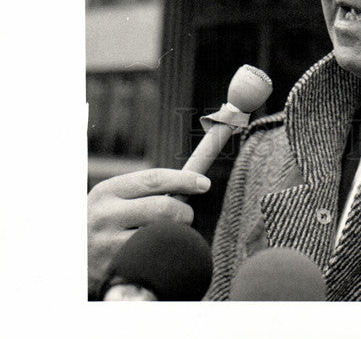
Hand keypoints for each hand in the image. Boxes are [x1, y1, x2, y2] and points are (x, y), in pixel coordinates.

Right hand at [87, 168, 210, 296]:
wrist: (68, 260)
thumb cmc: (99, 225)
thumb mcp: (111, 201)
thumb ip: (141, 192)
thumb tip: (188, 184)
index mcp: (106, 191)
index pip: (154, 179)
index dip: (184, 179)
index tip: (204, 183)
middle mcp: (104, 215)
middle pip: (163, 208)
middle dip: (184, 212)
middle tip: (186, 217)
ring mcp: (107, 245)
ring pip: (161, 236)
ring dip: (175, 236)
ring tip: (170, 236)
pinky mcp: (113, 270)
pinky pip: (153, 260)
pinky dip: (164, 256)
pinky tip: (161, 255)